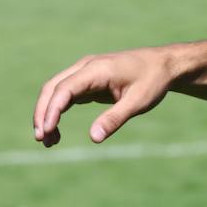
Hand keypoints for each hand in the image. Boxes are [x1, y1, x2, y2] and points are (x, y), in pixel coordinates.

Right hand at [33, 48, 176, 146]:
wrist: (164, 65)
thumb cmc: (153, 80)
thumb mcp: (138, 102)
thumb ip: (115, 118)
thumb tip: (93, 138)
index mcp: (97, 69)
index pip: (65, 89)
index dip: (52, 110)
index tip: (47, 130)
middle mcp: (86, 67)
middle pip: (52, 88)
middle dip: (42, 113)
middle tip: (42, 140)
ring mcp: (85, 72)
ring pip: (55, 91)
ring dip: (47, 114)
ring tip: (48, 142)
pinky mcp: (87, 80)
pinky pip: (65, 95)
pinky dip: (56, 111)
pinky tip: (56, 131)